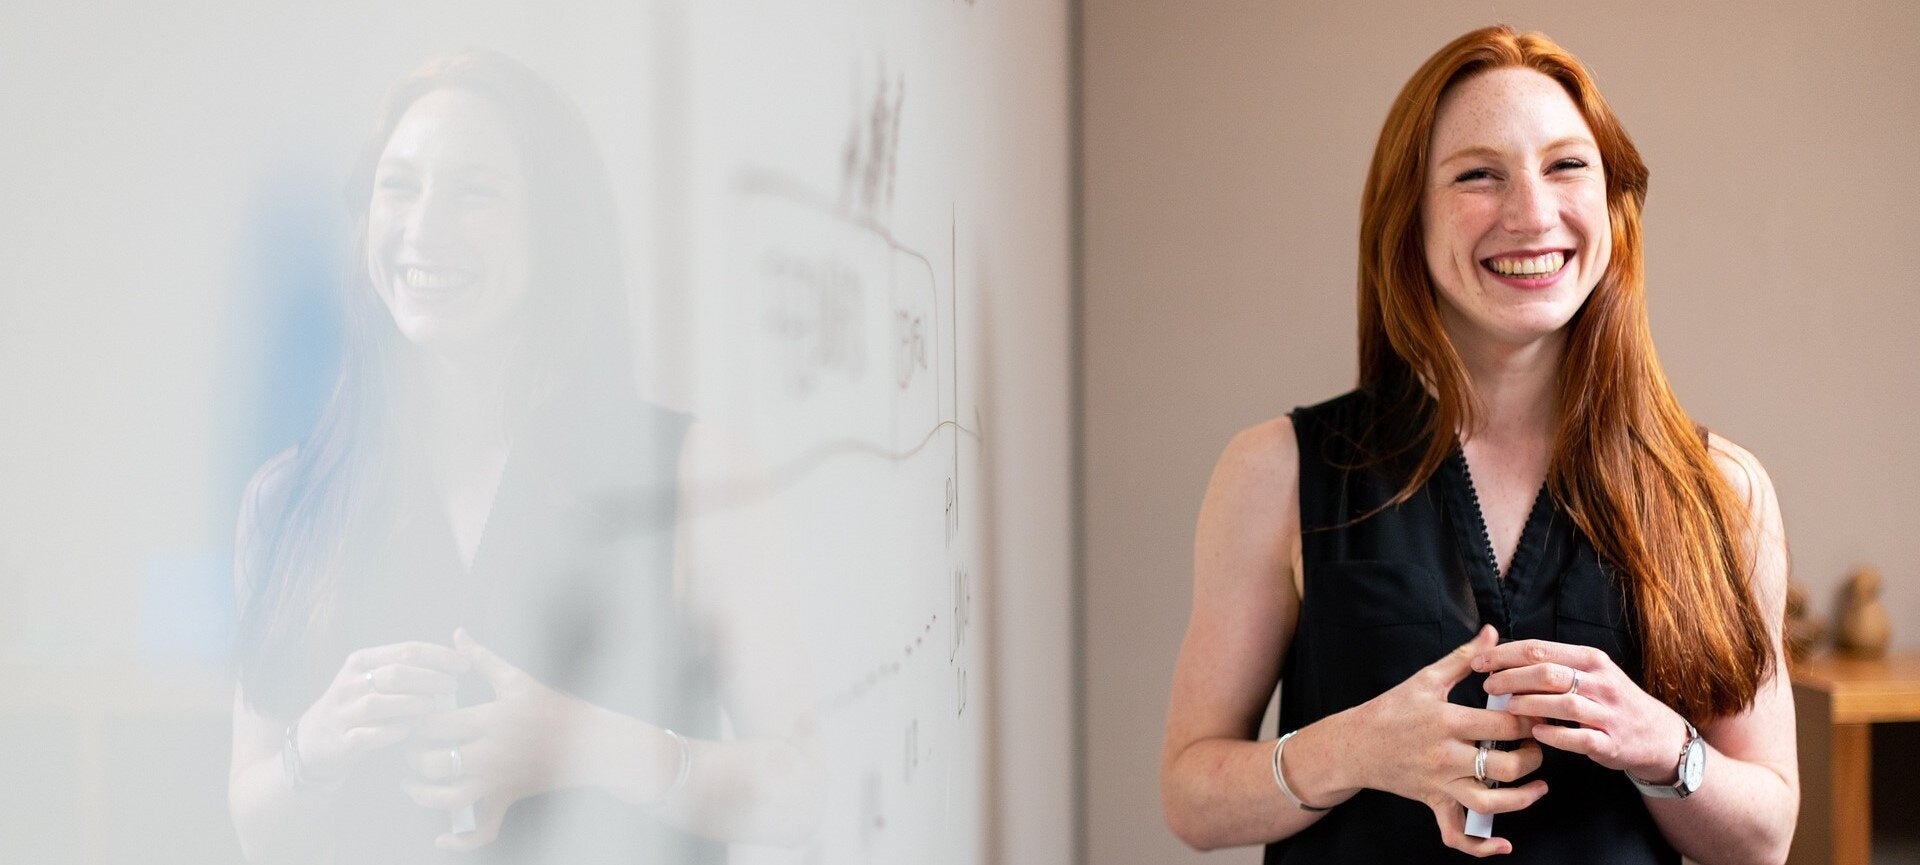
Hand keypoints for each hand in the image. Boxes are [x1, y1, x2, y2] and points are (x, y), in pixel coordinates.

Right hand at [292, 641, 468, 784]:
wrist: (313, 741)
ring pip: (380, 703)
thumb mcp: (373, 678)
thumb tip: (453, 658)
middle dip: (430, 678)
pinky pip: (368, 736)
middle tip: (454, 686)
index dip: (439, 656)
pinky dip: (392, 732)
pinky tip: (411, 730)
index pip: (406, 650)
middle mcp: (350, 683)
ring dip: (412, 704)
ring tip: (435, 707)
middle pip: (396, 673)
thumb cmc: (357, 706)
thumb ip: (404, 666)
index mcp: (361, 661)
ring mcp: (343, 712)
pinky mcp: (341, 740)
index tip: (464, 665)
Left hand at [402, 628, 591, 850]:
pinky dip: (460, 841)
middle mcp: (491, 753)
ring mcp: (498, 780)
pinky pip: (482, 829)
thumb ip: (481, 658)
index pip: (436, 724)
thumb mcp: (516, 679)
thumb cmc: (552, 707)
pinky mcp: (507, 798)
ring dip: (422, 795)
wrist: (590, 742)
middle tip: (405, 748)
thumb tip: (457, 634)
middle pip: (433, 763)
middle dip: (411, 758)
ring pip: (448, 798)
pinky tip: (440, 838)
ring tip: (411, 783)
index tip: (407, 716)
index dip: (413, 722)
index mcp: (490, 719)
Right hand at [1351, 625, 1547, 856]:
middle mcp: (1446, 757)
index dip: (1531, 720)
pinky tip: (1503, 844)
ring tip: (1539, 785)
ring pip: (1490, 803)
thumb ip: (1464, 658)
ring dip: (1523, 798)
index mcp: (1447, 721)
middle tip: (1539, 745)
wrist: (1354, 745)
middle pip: (1506, 766)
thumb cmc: (1391, 709)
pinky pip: (1457, 835)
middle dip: (1533, 756)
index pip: (1505, 725)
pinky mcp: (1434, 803)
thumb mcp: (1426, 678)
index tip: (1541, 712)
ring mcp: (1440, 784)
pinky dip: (1481, 847)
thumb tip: (1492, 633)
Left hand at [1473, 639, 1690, 782]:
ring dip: (1529, 704)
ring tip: (1507, 707)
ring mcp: (1607, 713)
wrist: (1657, 734)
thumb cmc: (1611, 700)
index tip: (1479, 661)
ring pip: (1562, 703)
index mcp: (1590, 659)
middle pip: (1547, 673)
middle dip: (1511, 677)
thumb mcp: (1590, 672)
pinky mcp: (1611, 742)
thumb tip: (1503, 656)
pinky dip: (1555, 735)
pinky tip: (1535, 732)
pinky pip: (1579, 737)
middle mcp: (1600, 682)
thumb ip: (1554, 664)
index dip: (1505, 654)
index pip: (1540, 649)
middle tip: (1488, 685)